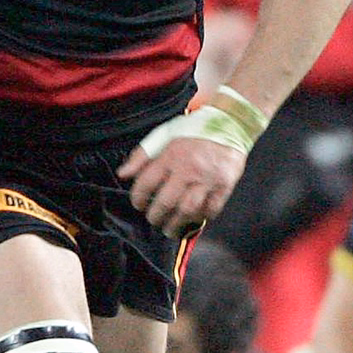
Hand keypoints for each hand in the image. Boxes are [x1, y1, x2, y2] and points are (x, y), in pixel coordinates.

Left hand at [117, 135, 244, 236]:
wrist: (229, 123)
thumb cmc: (194, 131)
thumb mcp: (163, 135)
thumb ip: (141, 156)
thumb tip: (123, 174)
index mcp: (171, 155)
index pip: (146, 183)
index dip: (138, 198)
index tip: (138, 204)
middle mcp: (188, 169)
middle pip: (166, 202)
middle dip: (155, 216)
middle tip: (153, 220)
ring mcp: (207, 179)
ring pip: (188, 210)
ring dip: (176, 224)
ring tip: (169, 229)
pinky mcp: (224, 186)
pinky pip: (211, 210)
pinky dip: (200, 218)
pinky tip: (192, 219)